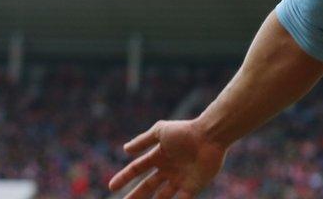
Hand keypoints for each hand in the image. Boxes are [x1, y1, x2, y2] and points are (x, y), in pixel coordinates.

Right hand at [108, 119, 228, 198]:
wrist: (210, 135)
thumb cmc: (186, 131)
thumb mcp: (161, 131)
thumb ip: (143, 140)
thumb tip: (124, 149)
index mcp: (159, 156)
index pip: (137, 169)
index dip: (124, 177)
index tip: (111, 186)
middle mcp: (168, 169)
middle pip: (146, 187)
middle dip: (134, 196)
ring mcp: (180, 179)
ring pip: (161, 197)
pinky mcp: (193, 186)